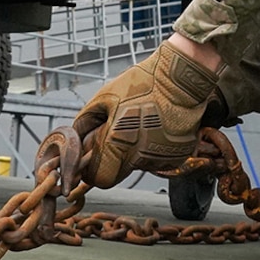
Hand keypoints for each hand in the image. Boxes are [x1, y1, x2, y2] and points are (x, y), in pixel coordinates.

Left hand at [73, 40, 225, 187]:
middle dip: (111, 162)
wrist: (181, 80)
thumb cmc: (143, 84)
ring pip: (137, 166)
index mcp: (119, 142)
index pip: (100, 179)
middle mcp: (141, 156)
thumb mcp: (104, 97)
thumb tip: (79, 141)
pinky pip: (156, 160)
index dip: (93, 170)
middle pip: (117, 175)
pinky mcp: (177, 157)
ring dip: (133, 152)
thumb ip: (85, 123)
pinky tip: (155, 129)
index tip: (93, 160)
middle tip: (115, 138)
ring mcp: (161, 159)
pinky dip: (152, 149)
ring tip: (140, 125)